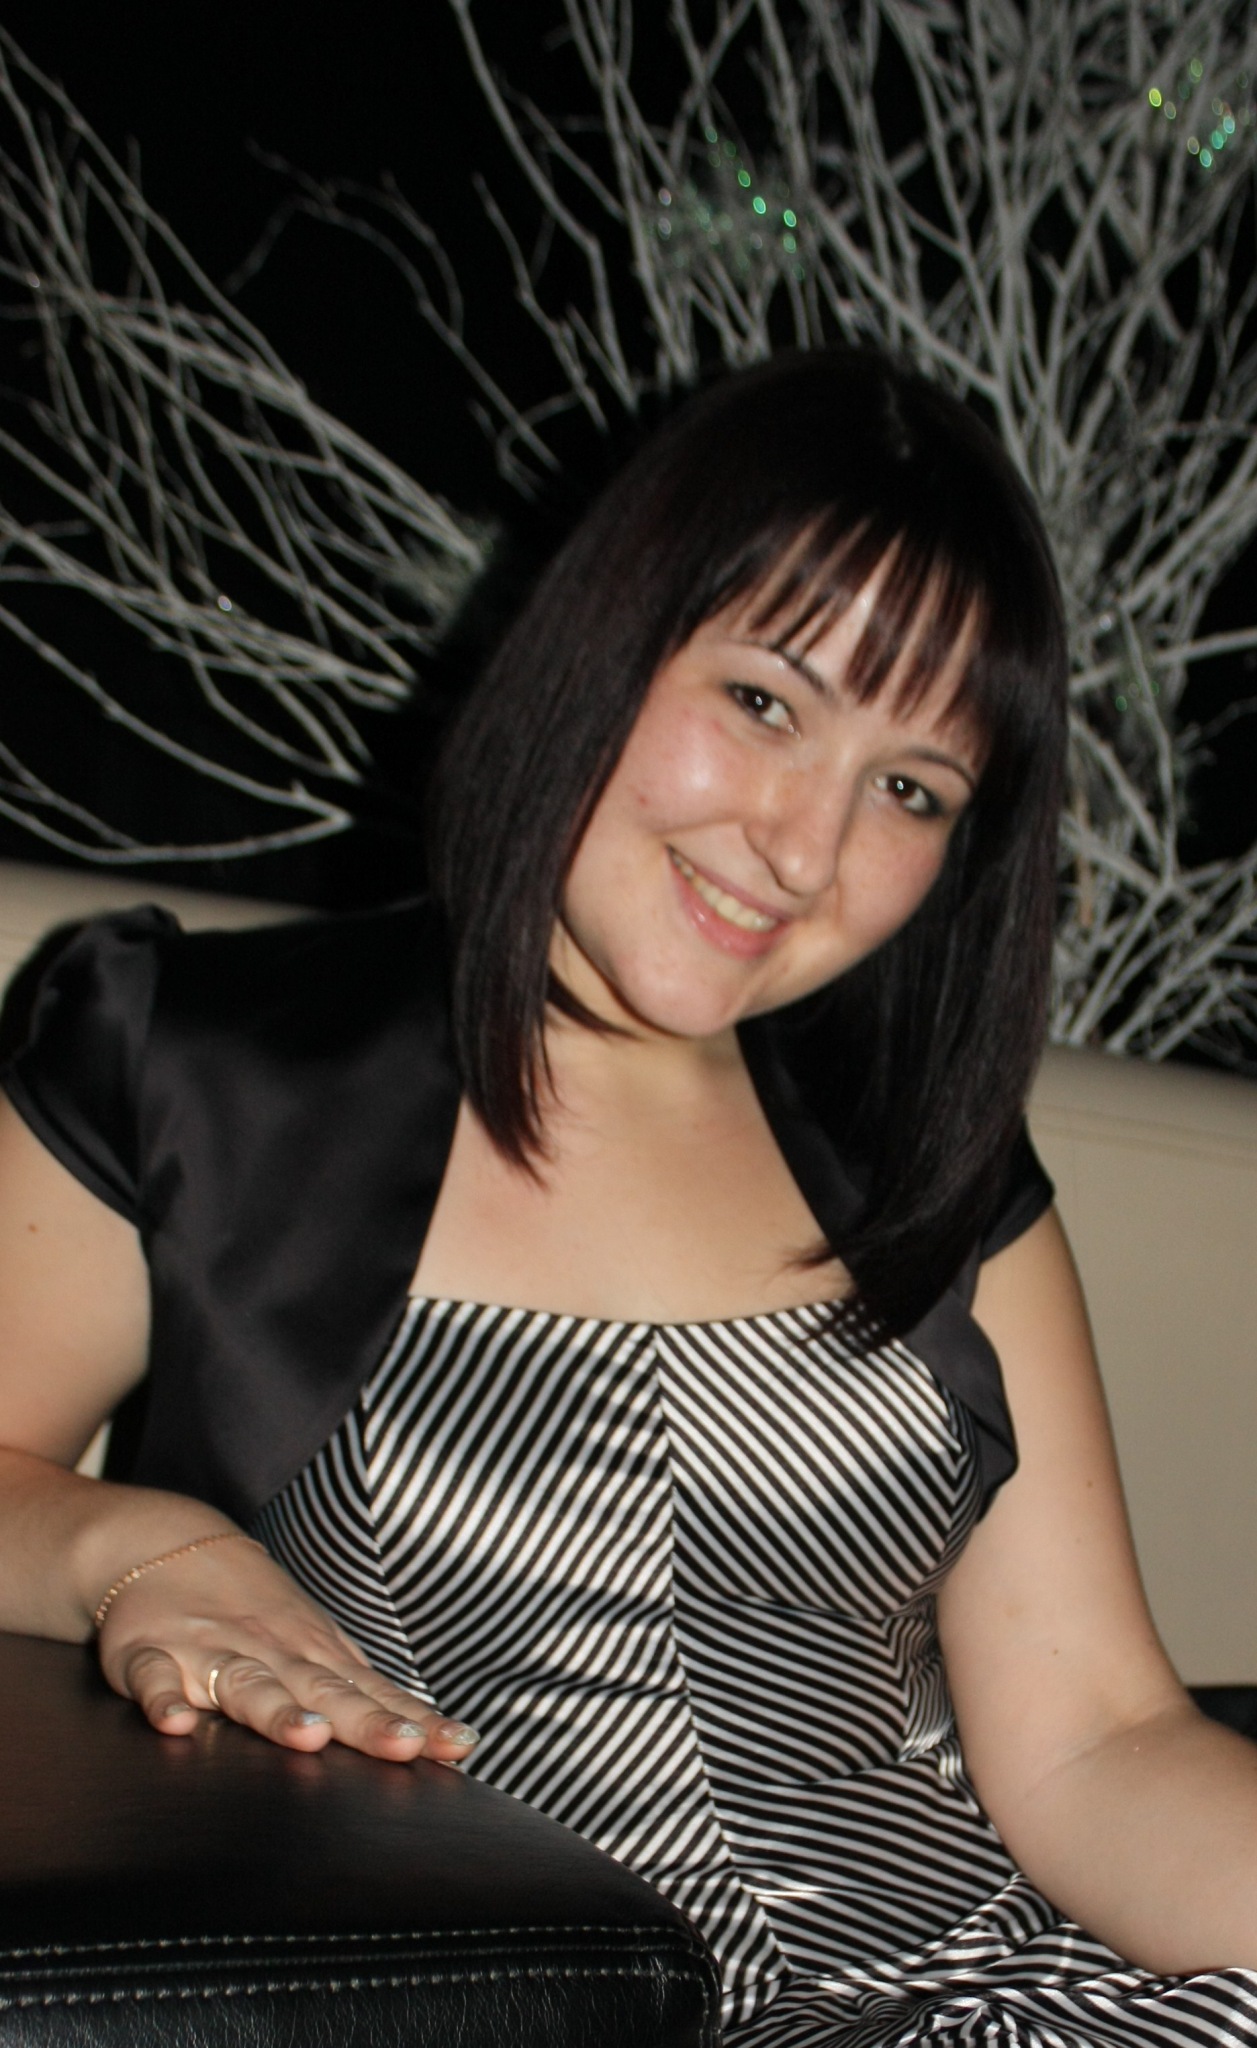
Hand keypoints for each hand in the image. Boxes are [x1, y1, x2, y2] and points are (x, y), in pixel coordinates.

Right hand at [94, 1533, 478, 1762]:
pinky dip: (162, 1700)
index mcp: (313, 1655)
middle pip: (323, 1692)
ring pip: (246, 1683)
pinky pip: (153, 1680)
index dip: (415, 1721)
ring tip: (308, 1737)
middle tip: (404, 1747)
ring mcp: (208, 1652)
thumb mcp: (313, 1645)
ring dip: (276, 1711)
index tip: (459, 1745)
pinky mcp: (148, 1655)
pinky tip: (175, 1725)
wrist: (166, 1545)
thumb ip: (360, 1692)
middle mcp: (270, 1653)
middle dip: (365, 1722)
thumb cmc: (256, 1613)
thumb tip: (431, 1734)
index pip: (373, 1694)